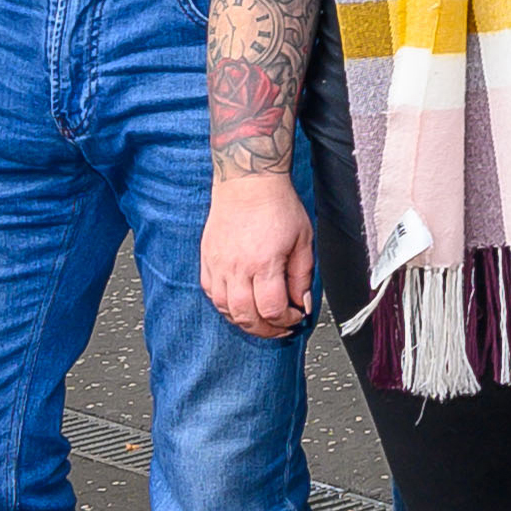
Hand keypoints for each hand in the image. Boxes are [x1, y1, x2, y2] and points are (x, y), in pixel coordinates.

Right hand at [202, 171, 314, 338]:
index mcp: (264, 263)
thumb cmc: (277, 205)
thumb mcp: (303, 240)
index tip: (295, 316)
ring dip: (245, 321)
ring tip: (261, 319)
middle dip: (266, 329)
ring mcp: (218, 264)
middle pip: (247, 317)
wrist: (247, 181)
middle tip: (280, 327)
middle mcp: (237, 267)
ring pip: (225, 310)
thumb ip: (302, 277)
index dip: (286, 320)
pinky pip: (211, 294)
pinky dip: (225, 306)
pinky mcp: (207, 259)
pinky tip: (240, 303)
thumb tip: (302, 304)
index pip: (272, 310)